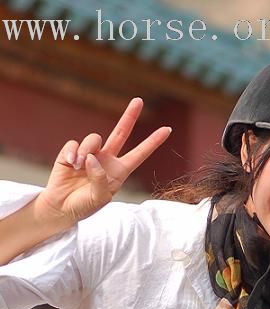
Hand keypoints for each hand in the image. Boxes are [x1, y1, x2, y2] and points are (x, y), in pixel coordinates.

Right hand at [34, 97, 170, 227]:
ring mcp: (90, 154)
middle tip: (139, 101)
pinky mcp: (72, 152)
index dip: (152, 142)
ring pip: (94, 139)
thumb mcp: (99, 198)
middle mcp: (106, 159)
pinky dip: (73, 152)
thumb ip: (100, 179)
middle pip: (121, 133)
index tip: (167, 130)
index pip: (139, 154)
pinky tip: (71, 163)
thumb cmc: (84, 206)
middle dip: (130, 116)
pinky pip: (74, 144)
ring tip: (79, 167)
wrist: (62, 207)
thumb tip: (92, 157)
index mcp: (119, 172)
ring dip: (87, 150)